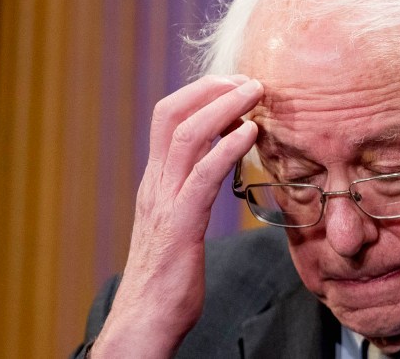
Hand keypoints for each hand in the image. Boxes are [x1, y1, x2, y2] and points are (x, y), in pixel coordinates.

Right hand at [91, 74, 262, 357]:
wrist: (145, 318)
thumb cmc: (168, 274)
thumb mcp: (177, 222)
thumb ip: (189, 192)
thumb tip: (215, 171)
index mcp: (156, 180)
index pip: (168, 117)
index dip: (200, 92)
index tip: (234, 85)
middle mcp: (156, 182)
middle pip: (172, 113)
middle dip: (211, 88)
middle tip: (247, 81)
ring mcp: (165, 201)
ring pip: (186, 136)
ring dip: (223, 107)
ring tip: (254, 95)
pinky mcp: (181, 225)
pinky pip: (203, 175)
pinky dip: (227, 148)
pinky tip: (250, 135)